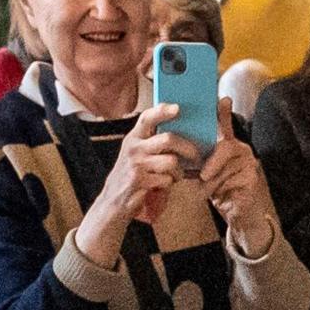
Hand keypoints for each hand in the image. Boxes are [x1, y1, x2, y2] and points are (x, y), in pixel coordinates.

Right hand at [74, 103, 201, 266]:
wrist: (113, 201)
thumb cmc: (132, 175)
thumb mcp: (137, 154)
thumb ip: (152, 143)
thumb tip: (181, 134)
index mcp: (133, 138)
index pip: (147, 118)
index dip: (163, 111)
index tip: (178, 108)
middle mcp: (133, 148)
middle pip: (168, 139)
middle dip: (187, 147)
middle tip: (195, 155)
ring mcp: (135, 164)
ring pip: (171, 161)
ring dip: (178, 171)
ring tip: (175, 175)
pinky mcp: (139, 180)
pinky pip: (167, 179)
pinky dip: (170, 183)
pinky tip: (163, 185)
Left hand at [200, 97, 278, 255]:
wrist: (238, 214)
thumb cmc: (221, 191)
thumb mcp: (206, 172)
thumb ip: (199, 158)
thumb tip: (181, 149)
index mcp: (229, 146)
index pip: (226, 126)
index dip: (223, 112)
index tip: (222, 99)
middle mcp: (243, 151)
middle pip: (225, 147)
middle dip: (211, 163)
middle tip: (202, 176)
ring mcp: (250, 164)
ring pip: (225, 168)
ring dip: (213, 183)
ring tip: (209, 192)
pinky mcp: (253, 179)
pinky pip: (232, 181)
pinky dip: (221, 191)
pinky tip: (221, 197)